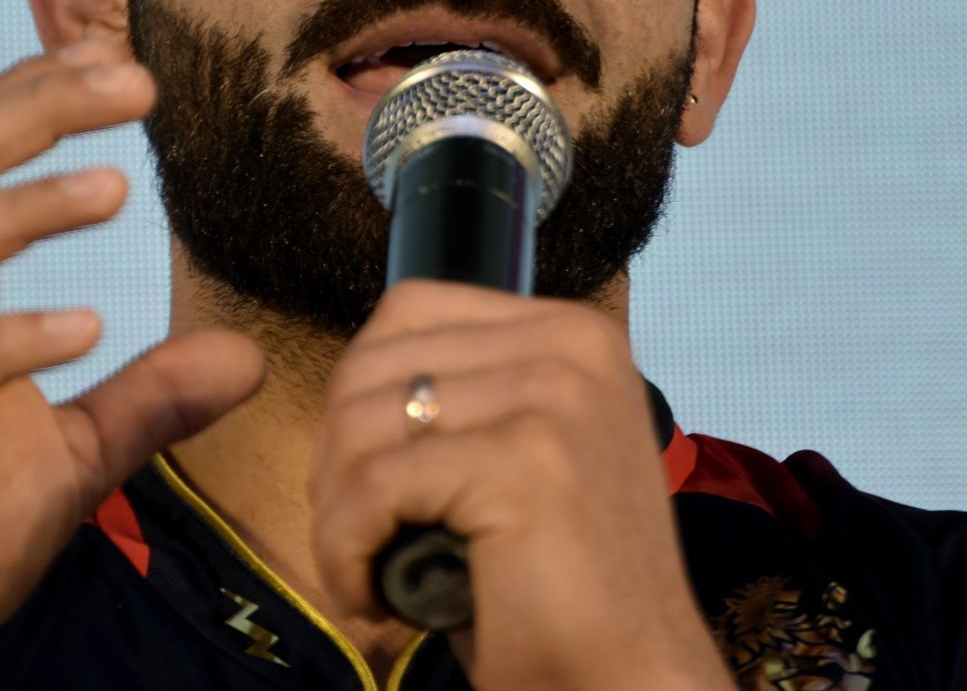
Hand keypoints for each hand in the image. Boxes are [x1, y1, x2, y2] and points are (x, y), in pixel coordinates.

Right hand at [0, 39, 266, 690]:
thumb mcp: (69, 460)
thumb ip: (149, 400)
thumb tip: (245, 354)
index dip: (38, 95)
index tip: (121, 58)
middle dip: (38, 106)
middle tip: (134, 79)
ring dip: (28, 206)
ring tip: (117, 186)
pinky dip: (10, 341)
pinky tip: (85, 328)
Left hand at [307, 280, 731, 690]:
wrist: (631, 681)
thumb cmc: (559, 588)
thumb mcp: (518, 453)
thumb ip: (464, 395)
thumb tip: (354, 382)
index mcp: (572, 331)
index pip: (409, 311)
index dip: (358, 395)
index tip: (362, 481)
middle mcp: (572, 343)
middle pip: (374, 363)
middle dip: (335, 458)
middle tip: (355, 537)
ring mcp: (556, 394)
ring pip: (362, 424)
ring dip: (336, 513)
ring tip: (363, 575)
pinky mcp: (527, 458)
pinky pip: (374, 486)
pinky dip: (346, 550)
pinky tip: (373, 599)